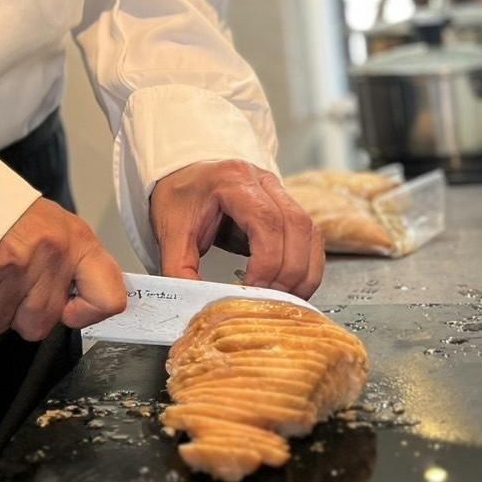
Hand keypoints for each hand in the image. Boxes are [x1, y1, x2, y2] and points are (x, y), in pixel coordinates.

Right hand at [0, 199, 126, 341]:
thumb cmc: (8, 210)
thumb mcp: (57, 227)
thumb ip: (74, 266)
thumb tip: (86, 301)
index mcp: (76, 242)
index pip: (107, 298)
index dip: (88, 314)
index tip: (73, 310)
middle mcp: (48, 256)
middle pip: (40, 324)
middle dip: (19, 312)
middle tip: (11, 280)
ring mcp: (11, 269)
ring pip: (0, 323)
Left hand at [151, 161, 323, 298]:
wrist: (184, 175)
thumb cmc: (180, 198)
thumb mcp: (170, 233)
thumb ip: (180, 270)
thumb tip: (197, 306)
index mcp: (232, 180)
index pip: (266, 221)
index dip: (267, 261)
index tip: (253, 290)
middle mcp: (263, 180)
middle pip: (297, 225)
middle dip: (289, 271)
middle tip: (271, 301)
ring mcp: (280, 191)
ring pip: (310, 232)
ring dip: (303, 272)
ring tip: (284, 300)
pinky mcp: (288, 207)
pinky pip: (310, 238)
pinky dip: (306, 266)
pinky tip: (291, 287)